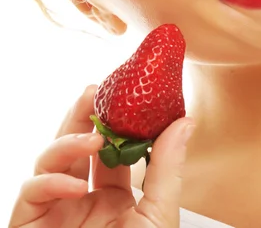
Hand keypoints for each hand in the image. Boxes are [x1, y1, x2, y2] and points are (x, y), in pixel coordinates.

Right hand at [9, 85, 193, 227]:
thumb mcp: (158, 213)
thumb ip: (167, 166)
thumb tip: (185, 121)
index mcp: (116, 198)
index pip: (114, 151)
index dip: (119, 123)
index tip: (129, 95)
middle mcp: (84, 200)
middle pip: (77, 147)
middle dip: (84, 117)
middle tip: (96, 90)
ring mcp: (56, 211)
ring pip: (49, 160)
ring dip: (68, 143)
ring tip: (92, 139)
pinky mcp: (30, 225)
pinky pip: (31, 192)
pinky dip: (51, 182)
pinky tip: (75, 185)